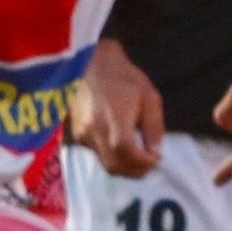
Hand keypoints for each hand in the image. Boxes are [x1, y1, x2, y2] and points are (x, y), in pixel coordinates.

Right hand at [70, 40, 164, 176]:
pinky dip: (109, 154)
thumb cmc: (121, 75)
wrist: (87, 60)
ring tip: (136, 153)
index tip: (157, 159)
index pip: (130, 158)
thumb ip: (154, 127)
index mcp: (114, 124)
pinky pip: (95, 153)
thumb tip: (155, 151)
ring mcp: (82, 135)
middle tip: (148, 162)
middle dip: (134, 170)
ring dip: (122, 164)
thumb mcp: (148, 96)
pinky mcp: (74, 133)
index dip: (145, 164)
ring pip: (104, 163)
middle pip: (115, 167)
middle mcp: (95, 134)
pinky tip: (119, 143)